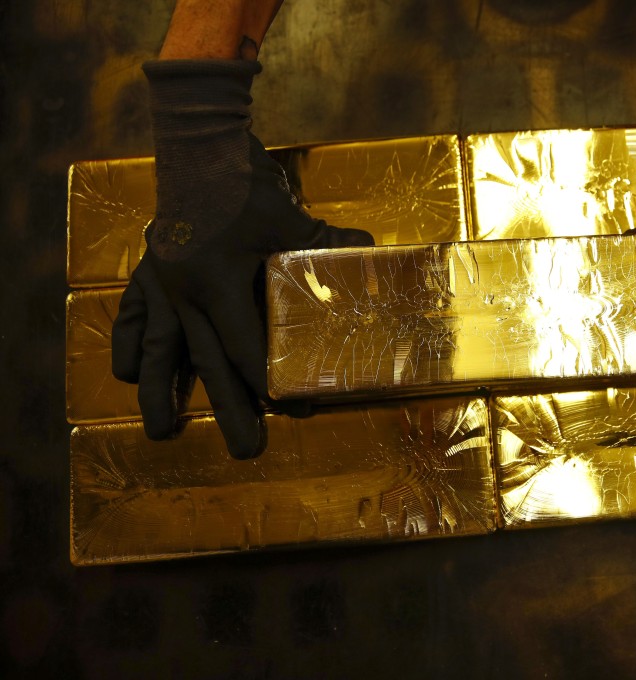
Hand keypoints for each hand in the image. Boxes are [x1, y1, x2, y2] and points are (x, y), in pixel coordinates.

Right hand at [111, 60, 372, 458]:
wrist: (196, 146)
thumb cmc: (243, 185)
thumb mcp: (288, 219)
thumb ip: (324, 244)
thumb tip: (370, 252)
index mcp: (216, 284)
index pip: (245, 346)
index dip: (270, 381)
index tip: (293, 409)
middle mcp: (183, 293)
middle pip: (207, 363)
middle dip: (228, 409)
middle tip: (245, 450)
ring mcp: (161, 284)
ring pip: (161, 351)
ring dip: (161, 393)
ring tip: (160, 433)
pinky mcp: (149, 271)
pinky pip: (133, 315)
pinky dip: (127, 343)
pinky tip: (125, 375)